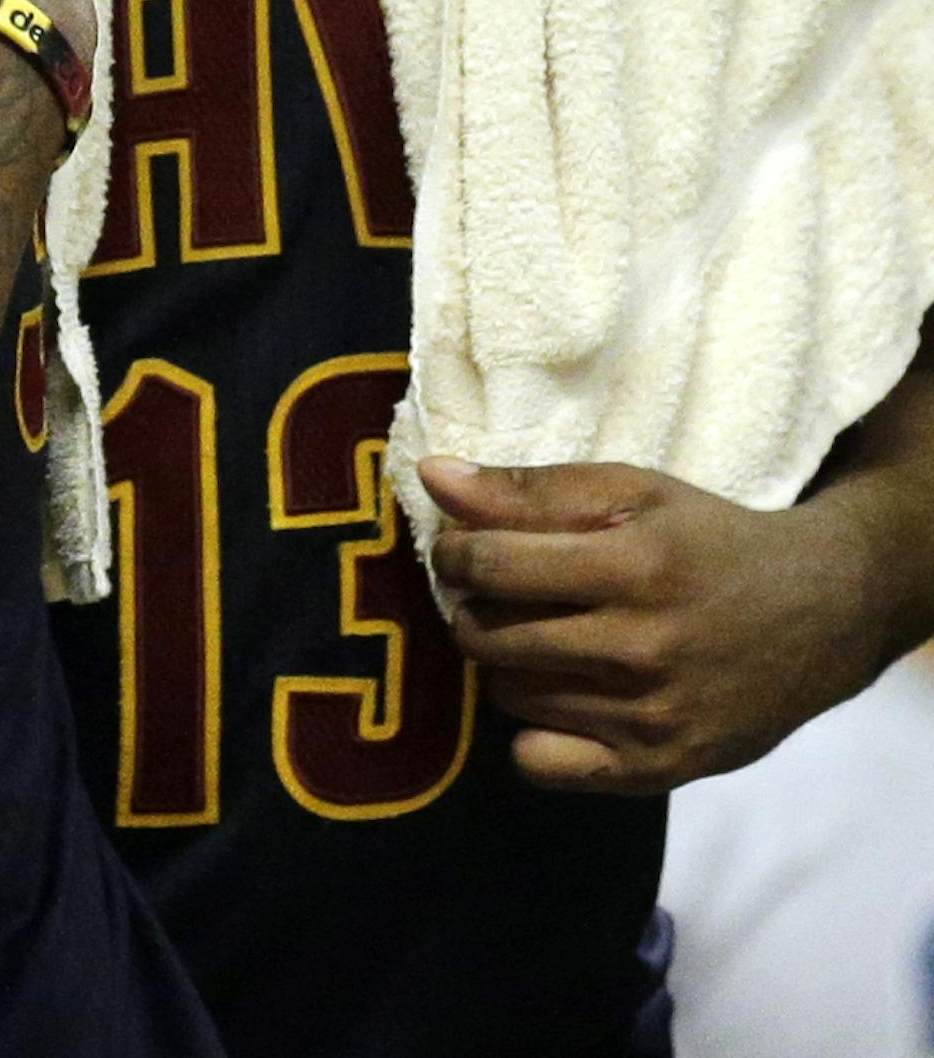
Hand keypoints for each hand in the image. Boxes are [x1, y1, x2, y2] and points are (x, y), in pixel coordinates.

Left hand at [423, 455, 880, 793]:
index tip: (458, 547)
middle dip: (469, 606)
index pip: (492, 565)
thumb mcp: (631, 490)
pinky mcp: (659, 771)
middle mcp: (641, 649)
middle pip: (491, 634)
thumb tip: (432, 476)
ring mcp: (650, 719)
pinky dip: (531, 731)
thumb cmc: (707, 541)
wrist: (815, 616)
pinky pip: (541, 764)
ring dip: (500, 662)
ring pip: (509, 695)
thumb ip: (529, 487)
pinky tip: (556, 695)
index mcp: (633, 566)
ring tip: (531, 635)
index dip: (453, 552)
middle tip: (490, 592)